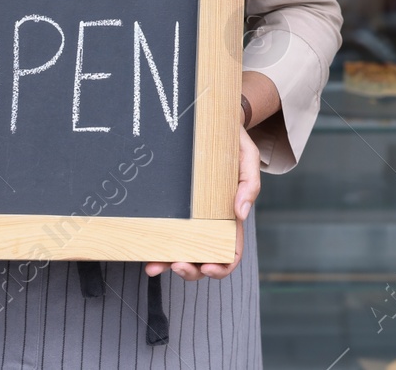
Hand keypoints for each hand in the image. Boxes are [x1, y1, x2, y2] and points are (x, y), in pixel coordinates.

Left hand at [144, 125, 259, 281]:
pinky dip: (155, 247)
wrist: (210, 123)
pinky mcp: (172, 209)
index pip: (231, 251)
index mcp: (230, 216)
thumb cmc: (232, 141)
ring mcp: (189, 218)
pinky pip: (164, 234)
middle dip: (191, 271)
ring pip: (180, 252)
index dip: (223, 266)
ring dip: (167, 265)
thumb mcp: (247, 157)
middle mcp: (209, 223)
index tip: (210, 268)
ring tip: (154, 266)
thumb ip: (250, 183)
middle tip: (178, 265)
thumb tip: (241, 213)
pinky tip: (145, 253)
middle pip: (204, 259)